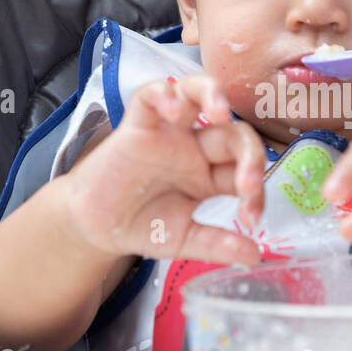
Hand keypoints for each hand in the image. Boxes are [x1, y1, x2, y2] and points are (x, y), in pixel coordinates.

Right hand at [62, 73, 265, 264]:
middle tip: (247, 184)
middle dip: (250, 155)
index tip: (252, 218)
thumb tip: (256, 256)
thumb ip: (218, 245)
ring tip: (220, 112)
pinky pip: (150, 96)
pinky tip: (173, 109)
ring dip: (213, 94)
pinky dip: (163, 94)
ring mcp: (168, 134)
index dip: (256, 190)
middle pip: (234, 134)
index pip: (246, 171)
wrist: (95, 228)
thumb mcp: (183, 240)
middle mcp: (195, 149)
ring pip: (196, 94)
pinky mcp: (137, 125)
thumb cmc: (140, 226)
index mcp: (211, 175)